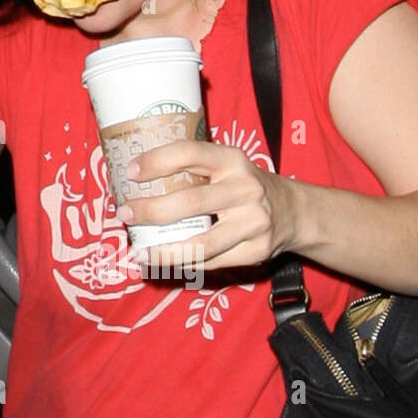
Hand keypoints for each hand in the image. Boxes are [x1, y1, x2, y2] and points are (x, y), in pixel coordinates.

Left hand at [117, 140, 297, 271]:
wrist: (293, 212)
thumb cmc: (243, 187)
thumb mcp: (227, 167)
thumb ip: (194, 171)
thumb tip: (135, 181)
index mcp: (232, 160)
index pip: (190, 153)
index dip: (157, 161)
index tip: (130, 172)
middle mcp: (245, 188)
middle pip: (190, 203)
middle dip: (151, 211)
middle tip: (125, 214)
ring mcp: (254, 222)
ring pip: (200, 244)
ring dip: (163, 251)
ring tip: (139, 252)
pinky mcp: (257, 250)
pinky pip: (213, 262)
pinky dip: (185, 264)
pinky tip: (165, 263)